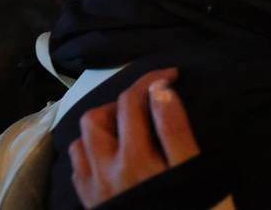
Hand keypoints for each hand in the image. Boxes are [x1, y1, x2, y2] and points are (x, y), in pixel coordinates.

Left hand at [69, 68, 200, 207]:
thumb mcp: (192, 169)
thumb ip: (174, 128)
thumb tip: (160, 89)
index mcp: (134, 159)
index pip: (133, 102)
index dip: (151, 80)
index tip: (172, 75)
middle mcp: (105, 172)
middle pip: (96, 119)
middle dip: (121, 103)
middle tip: (148, 105)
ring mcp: (94, 192)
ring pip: (81, 144)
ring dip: (101, 128)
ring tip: (129, 129)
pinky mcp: (93, 207)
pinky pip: (79, 171)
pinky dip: (91, 154)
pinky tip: (111, 157)